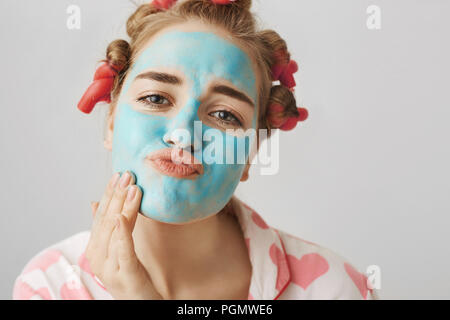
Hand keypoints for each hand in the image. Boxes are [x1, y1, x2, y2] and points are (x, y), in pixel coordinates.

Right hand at [85, 171, 161, 299]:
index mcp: (94, 248)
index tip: (117, 175)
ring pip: (114, 231)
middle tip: (127, 175)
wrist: (139, 303)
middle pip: (106, 220)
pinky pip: (123, 250)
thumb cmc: (129, 274)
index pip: (100, 216)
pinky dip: (122, 232)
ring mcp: (109, 267)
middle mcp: (97, 257)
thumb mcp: (116, 249)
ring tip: (133, 188)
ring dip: (123, 207)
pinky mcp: (125, 274)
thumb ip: (106, 228)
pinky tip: (123, 216)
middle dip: (117, 196)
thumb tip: (94, 203)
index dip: (108, 195)